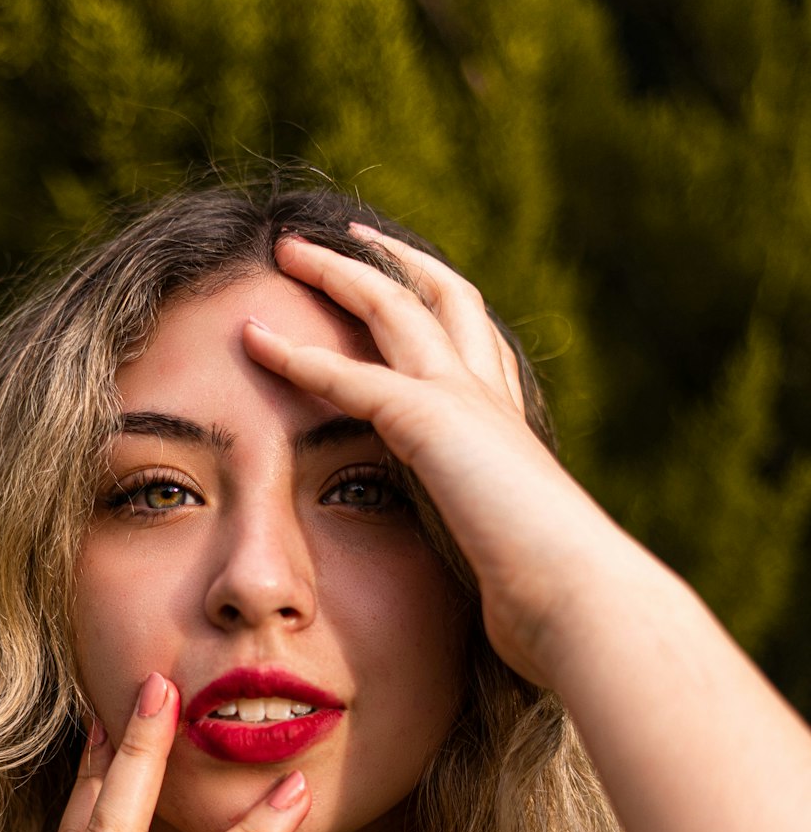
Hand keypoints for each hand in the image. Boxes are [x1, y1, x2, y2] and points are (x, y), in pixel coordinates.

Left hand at [244, 229, 642, 685]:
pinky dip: (296, 355)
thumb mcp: (507, 557)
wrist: (579, 597)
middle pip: (440, 297)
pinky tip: (253, 340)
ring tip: (290, 249)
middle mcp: (490, 398)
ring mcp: (463, 400)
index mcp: (510, 427)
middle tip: (348, 233)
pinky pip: (346, 374)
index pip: (472, 345)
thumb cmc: (549, 597)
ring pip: (392, 306)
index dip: (437, 309)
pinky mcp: (429, 421)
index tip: (406, 291)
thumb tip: (485, 583)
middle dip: (390, 260)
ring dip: (337, 272)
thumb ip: (485, 545)